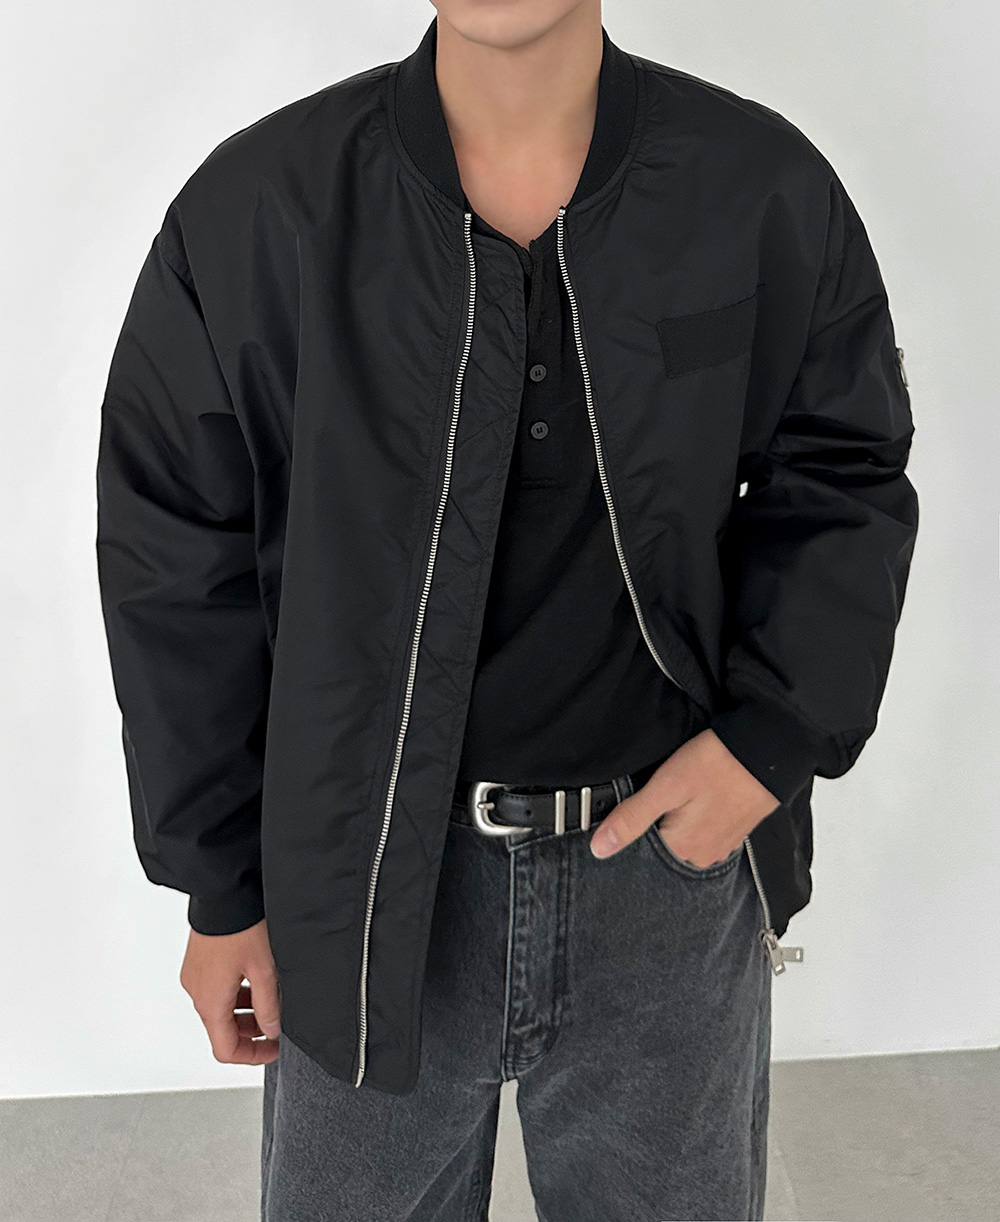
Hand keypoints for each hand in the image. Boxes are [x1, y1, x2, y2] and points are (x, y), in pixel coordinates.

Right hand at [179, 918, 279, 1064]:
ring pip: (221, 1007)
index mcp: (211, 1002)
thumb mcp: (264, 969)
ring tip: (271, 996)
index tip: (275, 1048)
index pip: (226, 1050)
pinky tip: (257, 977)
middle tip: (277, 1022)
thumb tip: (273, 1029)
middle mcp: (197, 992)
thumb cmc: (240, 926)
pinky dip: (236, 992)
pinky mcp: (198, 961)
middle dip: (252, 1031)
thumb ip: (269, 1005)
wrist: (221, 890)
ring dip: (245, 1010)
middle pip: (222, 1029)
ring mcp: (195, 976)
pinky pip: (216, 988)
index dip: (254, 1056)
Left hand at [589, 729, 780, 863]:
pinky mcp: (733, 832)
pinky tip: (696, 798)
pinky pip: (703, 832)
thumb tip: (598, 849)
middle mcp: (702, 857)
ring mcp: (721, 847)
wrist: (766, 750)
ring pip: (683, 839)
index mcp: (682, 851)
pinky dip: (695, 819)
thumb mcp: (665, 787)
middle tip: (660, 793)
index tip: (635, 804)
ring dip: (675, 821)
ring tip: (680, 793)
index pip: (639, 852)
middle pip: (662, 846)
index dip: (631, 827)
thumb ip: (631, 819)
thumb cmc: (716, 764)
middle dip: (654, 825)